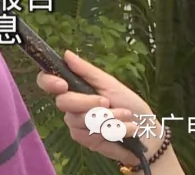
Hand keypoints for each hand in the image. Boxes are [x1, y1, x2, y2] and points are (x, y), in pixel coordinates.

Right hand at [36, 51, 163, 165]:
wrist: (147, 131)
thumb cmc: (129, 104)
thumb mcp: (110, 84)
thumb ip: (87, 71)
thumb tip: (66, 53)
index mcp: (74, 87)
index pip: (47, 81)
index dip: (48, 81)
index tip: (62, 84)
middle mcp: (71, 106)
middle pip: (62, 102)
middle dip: (87, 102)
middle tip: (107, 102)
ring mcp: (76, 124)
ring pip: (79, 119)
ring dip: (108, 118)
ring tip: (126, 116)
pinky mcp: (85, 140)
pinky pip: (91, 134)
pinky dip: (112, 130)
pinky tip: (126, 130)